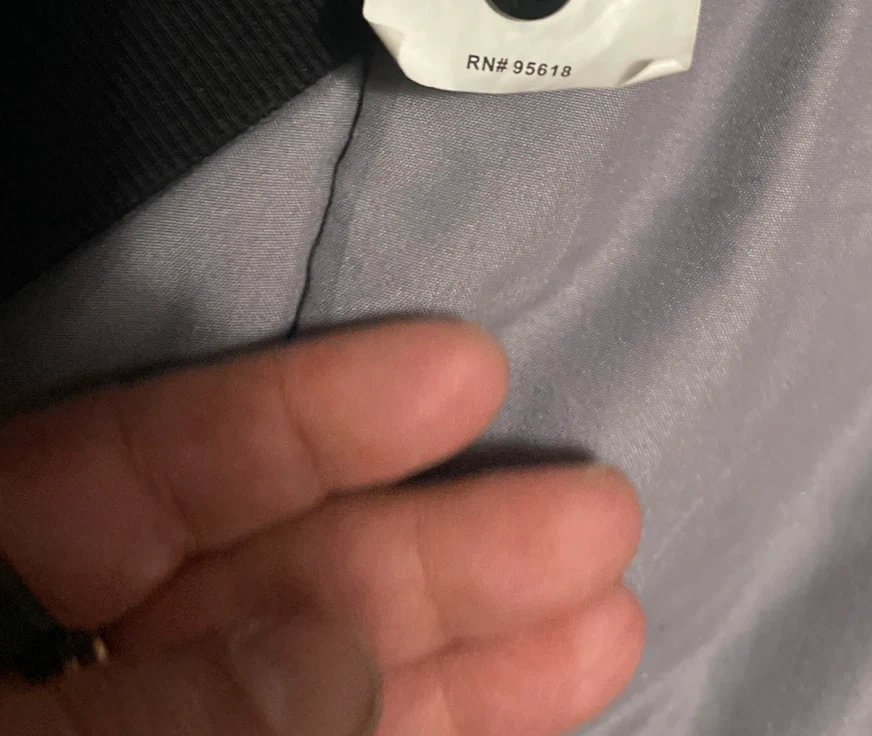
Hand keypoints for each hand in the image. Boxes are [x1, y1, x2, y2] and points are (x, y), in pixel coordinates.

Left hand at [0, 320, 643, 733]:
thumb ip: (150, 710)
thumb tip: (333, 653)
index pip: (154, 456)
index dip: (312, 408)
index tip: (464, 372)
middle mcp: (63, 645)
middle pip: (269, 568)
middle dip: (438, 546)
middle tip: (596, 511)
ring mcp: (124, 724)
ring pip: (310, 677)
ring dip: (464, 651)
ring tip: (608, 608)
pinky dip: (421, 735)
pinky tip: (521, 700)